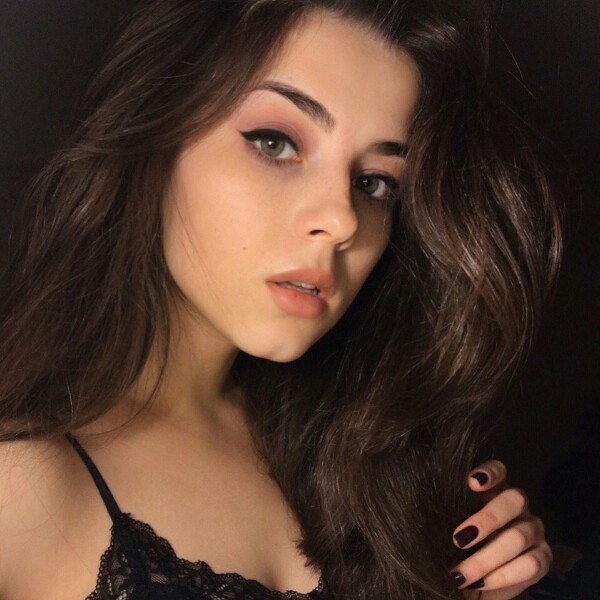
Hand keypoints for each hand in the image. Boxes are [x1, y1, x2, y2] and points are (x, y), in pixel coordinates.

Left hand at [448, 459, 552, 598]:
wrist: (471, 583)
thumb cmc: (454, 549)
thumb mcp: (448, 529)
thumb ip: (448, 514)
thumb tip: (428, 510)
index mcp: (493, 490)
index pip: (499, 470)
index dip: (490, 472)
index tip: (472, 482)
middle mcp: (517, 506)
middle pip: (513, 500)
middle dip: (486, 520)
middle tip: (458, 539)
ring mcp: (533, 530)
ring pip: (519, 536)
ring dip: (486, 558)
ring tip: (460, 574)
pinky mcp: (542, 557)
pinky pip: (531, 564)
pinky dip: (503, 575)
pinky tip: (481, 582)